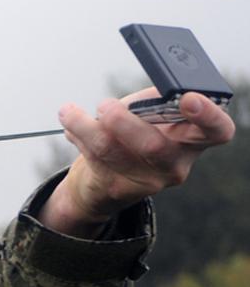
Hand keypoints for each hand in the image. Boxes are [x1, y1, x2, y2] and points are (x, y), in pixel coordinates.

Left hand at [40, 89, 234, 236]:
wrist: (104, 180)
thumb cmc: (134, 133)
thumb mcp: (150, 114)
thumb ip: (151, 102)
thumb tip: (135, 99)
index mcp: (194, 139)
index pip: (218, 131)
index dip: (208, 115)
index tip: (188, 98)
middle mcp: (176, 164)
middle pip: (154, 146)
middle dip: (123, 122)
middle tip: (105, 105)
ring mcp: (148, 181)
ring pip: (112, 150)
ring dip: (85, 125)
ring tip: (69, 111)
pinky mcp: (119, 189)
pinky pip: (93, 157)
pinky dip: (77, 134)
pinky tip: (69, 124)